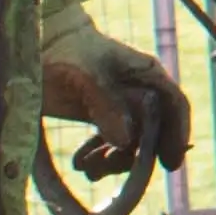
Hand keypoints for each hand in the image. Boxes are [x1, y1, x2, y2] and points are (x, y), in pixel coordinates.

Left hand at [45, 34, 191, 178]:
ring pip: (131, 145)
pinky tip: (81, 165)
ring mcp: (121, 108)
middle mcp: (140, 93)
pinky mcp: (101, 119)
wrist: (37, 45)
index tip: (170, 162)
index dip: (177, 133)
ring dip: (114, 161)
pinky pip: (109, 146)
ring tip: (88, 169)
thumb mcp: (87, 75)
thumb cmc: (67, 50)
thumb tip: (126, 143)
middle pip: (154, 132)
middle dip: (137, 155)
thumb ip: (107, 106)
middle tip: (109, 167)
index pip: (174, 105)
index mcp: (147, 75)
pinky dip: (98, 160)